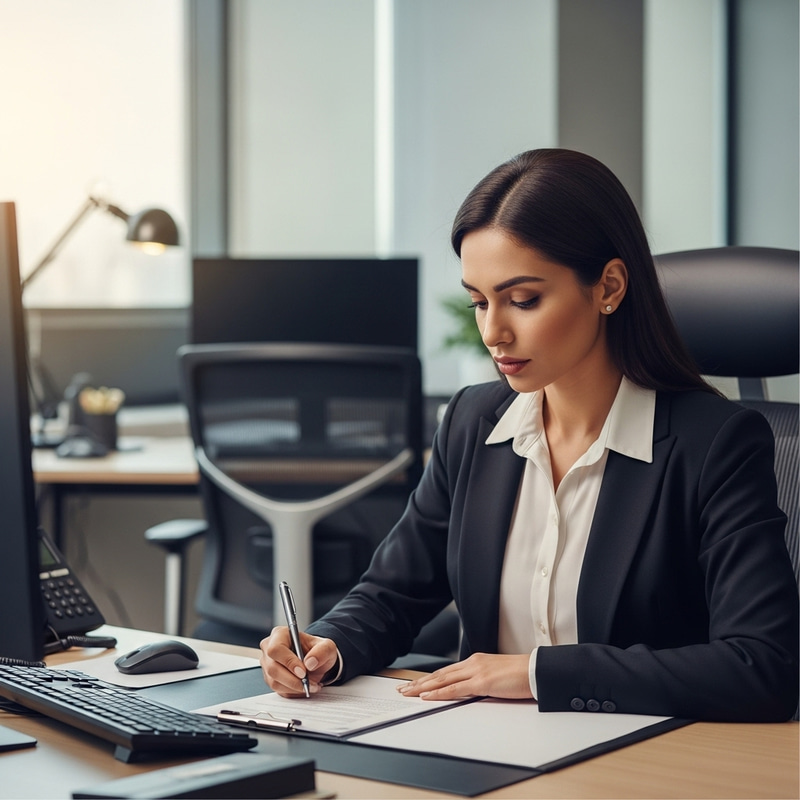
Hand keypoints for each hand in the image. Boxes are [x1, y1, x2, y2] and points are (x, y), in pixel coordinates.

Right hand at [259, 626, 338, 697]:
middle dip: (293, 680)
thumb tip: (310, 663)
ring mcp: (267, 665)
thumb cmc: (317, 650)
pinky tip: (304, 687)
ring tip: (311, 685)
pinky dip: (293, 692)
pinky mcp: (270, 679)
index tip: (303, 672)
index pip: (276, 649)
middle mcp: (269, 648)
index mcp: (280, 634)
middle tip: (309, 683)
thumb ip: (322, 651)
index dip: (289, 662)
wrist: (315, 660)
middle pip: (273, 668)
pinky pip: (279, 690)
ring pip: (275, 682)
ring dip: (295, 688)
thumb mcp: (327, 646)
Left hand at [397, 653, 532, 700]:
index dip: (429, 678)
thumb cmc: (521, 674)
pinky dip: (438, 693)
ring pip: (442, 681)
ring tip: (408, 693)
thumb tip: (471, 691)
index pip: (447, 672)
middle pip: (440, 675)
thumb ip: (482, 681)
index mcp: (476, 661)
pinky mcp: (482, 682)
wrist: (536, 670)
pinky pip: (455, 689)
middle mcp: (472, 663)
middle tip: (403, 689)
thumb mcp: (496, 676)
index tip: (416, 685)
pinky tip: (427, 697)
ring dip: (423, 688)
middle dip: (420, 683)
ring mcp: (476, 672)